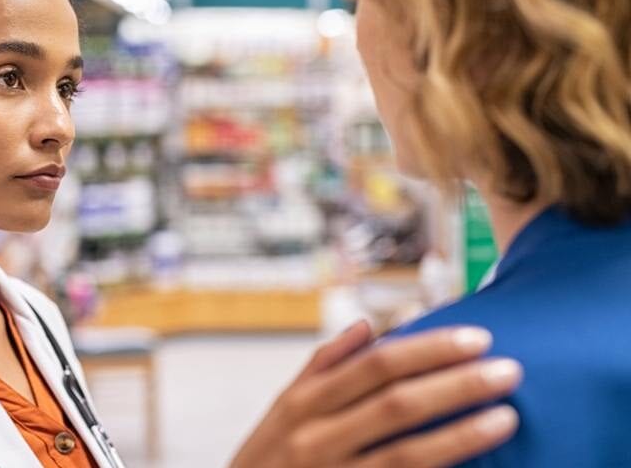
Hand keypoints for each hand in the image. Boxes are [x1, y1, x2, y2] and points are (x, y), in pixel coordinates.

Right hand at [229, 321, 521, 467]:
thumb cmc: (268, 459)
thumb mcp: (282, 410)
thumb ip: (323, 366)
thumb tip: (368, 324)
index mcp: (303, 402)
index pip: (376, 364)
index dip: (430, 349)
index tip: (476, 338)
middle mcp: (317, 437)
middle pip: (397, 402)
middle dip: (458, 384)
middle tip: (510, 369)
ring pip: (409, 452)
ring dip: (463, 433)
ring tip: (508, 417)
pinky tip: (477, 463)